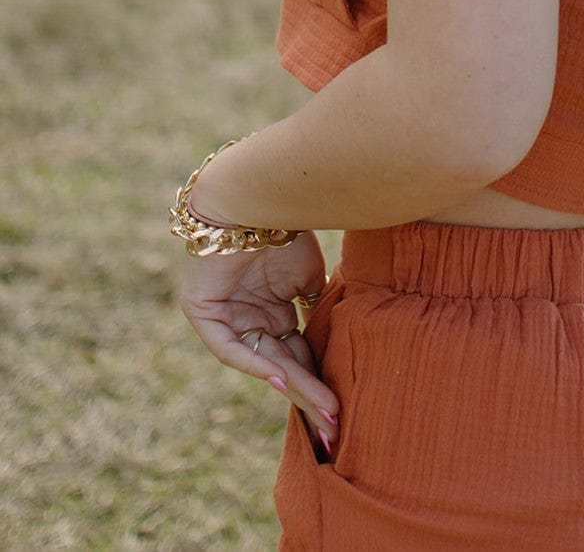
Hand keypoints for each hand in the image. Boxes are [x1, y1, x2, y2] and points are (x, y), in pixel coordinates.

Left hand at [179, 232, 339, 456]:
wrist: (254, 195)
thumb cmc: (285, 227)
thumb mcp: (308, 276)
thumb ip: (316, 309)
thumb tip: (335, 341)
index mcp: (272, 309)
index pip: (297, 352)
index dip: (318, 378)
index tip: (340, 405)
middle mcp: (249, 318)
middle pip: (282, 363)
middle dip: (308, 395)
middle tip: (332, 427)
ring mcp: (227, 317)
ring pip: (262, 361)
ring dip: (293, 387)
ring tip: (322, 410)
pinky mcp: (204, 313)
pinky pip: (231, 348)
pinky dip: (256, 363)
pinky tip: (284, 381)